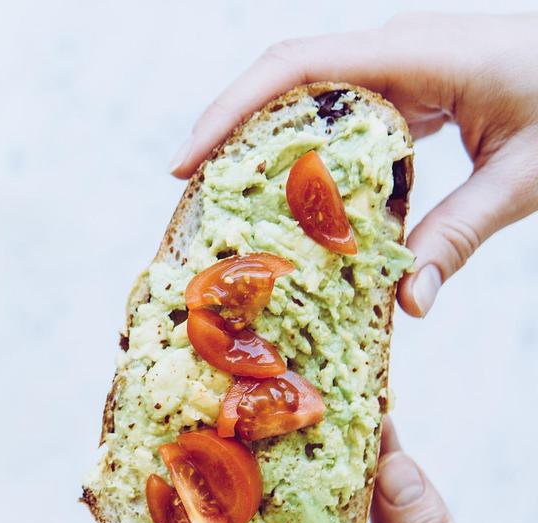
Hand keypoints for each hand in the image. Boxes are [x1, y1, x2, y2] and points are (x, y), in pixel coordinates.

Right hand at [165, 13, 537, 316]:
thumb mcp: (527, 175)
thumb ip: (461, 233)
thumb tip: (406, 304)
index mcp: (417, 55)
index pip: (299, 67)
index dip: (231, 110)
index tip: (185, 161)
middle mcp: (397, 50)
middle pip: (286, 75)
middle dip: (229, 126)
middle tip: (189, 188)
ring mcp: (402, 62)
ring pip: (307, 90)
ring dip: (263, 135)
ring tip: (228, 193)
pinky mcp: (411, 82)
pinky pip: (339, 106)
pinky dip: (306, 145)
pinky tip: (296, 190)